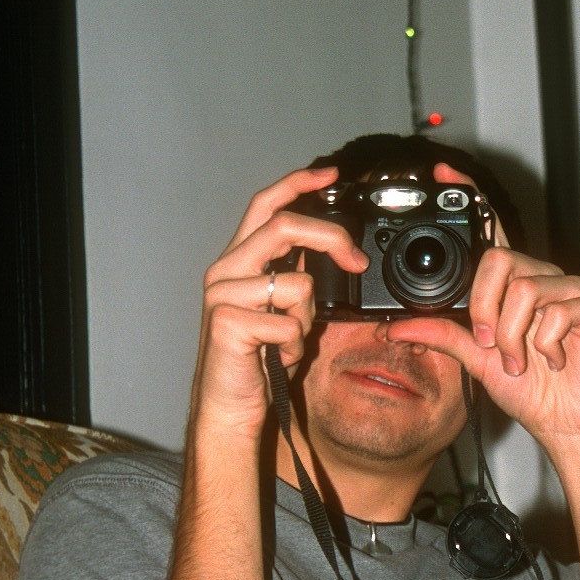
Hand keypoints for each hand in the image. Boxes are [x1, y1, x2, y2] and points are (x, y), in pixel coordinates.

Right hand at [191, 166, 368, 437]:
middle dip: (330, 237)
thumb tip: (331, 249)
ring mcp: (223, 295)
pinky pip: (287, 325)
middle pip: (283, 226)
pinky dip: (295, 345)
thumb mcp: (281, 308)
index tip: (331, 174)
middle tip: (357, 259)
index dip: (298, 183)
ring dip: (307, 317)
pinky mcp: (226, 324)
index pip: (266, 205)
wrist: (229, 406)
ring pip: (295, 283)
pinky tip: (279, 358)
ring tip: (291, 339)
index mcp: (239, 260)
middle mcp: (226, 270)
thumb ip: (295, 275)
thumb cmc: (257, 358)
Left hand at [379, 163, 579, 454]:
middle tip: (491, 345)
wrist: (564, 422)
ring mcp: (570, 289)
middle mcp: (541, 277)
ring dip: (515, 339)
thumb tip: (394, 327)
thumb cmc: (527, 389)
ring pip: (527, 290)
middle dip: (487, 309)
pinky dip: (547, 343)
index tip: (443, 172)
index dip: (470, 196)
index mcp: (512, 284)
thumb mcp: (474, 360)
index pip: (492, 231)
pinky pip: (559, 310)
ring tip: (522, 362)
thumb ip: (441, 334)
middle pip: (501, 260)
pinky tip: (554, 359)